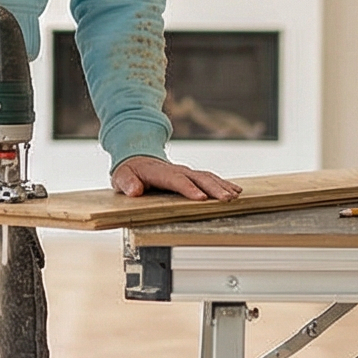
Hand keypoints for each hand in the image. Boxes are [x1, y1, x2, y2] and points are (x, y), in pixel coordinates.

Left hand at [112, 157, 242, 201]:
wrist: (136, 158)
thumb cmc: (129, 172)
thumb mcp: (121, 177)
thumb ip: (127, 183)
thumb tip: (134, 190)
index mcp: (159, 172)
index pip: (176, 180)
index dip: (189, 189)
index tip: (201, 198)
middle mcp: (176, 170)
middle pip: (197, 178)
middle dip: (213, 188)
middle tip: (226, 199)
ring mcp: (185, 171)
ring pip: (207, 177)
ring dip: (221, 186)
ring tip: (234, 196)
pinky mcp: (191, 175)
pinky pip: (209, 178)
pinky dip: (223, 184)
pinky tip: (235, 191)